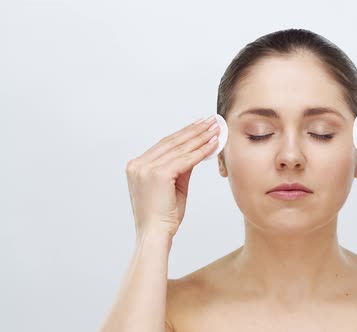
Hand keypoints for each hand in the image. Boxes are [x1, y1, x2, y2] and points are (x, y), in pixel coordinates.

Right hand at [125, 115, 219, 238]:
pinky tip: (214, 143)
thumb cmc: (164, 216)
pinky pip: (186, 159)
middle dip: (194, 130)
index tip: (199, 125)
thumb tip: (196, 152)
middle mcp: (138, 164)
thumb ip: (181, 168)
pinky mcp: (158, 174)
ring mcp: (146, 168)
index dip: (184, 133)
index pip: (165, 145)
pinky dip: (202, 151)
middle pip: (172, 142)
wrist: (155, 235)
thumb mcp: (173, 187)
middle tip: (210, 120)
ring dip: (200, 137)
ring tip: (215, 128)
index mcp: (137, 166)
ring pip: (180, 148)